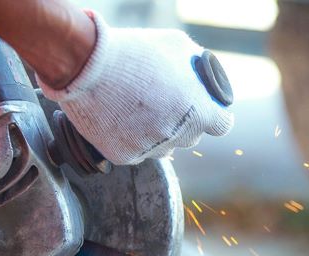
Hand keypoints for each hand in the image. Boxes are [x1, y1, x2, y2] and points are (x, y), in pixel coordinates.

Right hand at [38, 11, 233, 164]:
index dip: (214, 116)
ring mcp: (150, 149)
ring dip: (158, 133)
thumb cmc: (135, 53)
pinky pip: (136, 151)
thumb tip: (202, 77)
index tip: (206, 111)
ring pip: (163, 147)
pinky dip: (131, 138)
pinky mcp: (124, 156)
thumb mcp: (177, 47)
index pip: (222, 125)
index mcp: (198, 112)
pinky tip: (120, 118)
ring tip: (138, 108)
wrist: (87, 66)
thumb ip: (197, 67)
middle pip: (190, 137)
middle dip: (183, 122)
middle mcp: (178, 136)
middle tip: (164, 102)